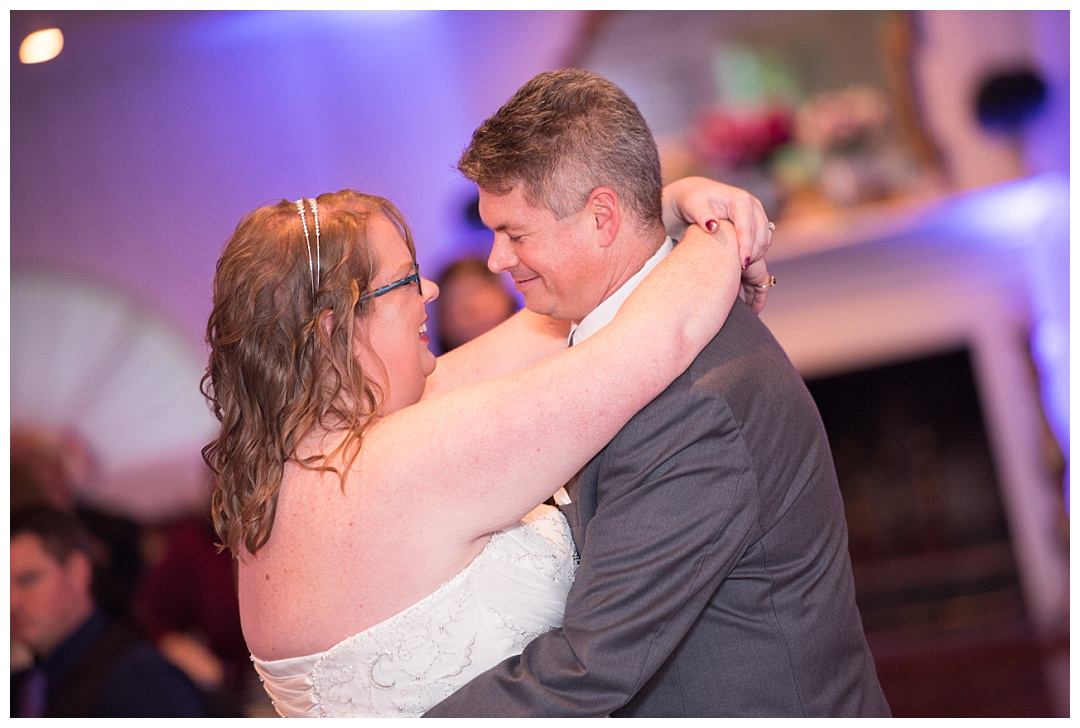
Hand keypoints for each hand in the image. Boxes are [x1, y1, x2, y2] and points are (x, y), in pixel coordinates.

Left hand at [661, 176, 773, 312]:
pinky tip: (742, 269)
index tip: (742, 265)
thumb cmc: (693, 202)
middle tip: (739, 274)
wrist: (696, 199)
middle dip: (753, 255)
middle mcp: (753, 207)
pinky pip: (762, 244)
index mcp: (740, 200)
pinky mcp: (757, 226)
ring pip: (765, 242)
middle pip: (761, 236)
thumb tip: (712, 226)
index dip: (746, 246)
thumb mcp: (693, 206)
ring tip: (740, 273)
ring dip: (757, 258)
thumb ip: (702, 214)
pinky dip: (756, 257)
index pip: (748, 227)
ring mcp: (757, 216)